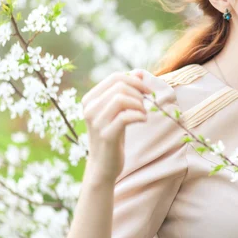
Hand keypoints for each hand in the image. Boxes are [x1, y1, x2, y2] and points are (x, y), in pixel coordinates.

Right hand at [81, 69, 152, 184]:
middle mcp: (89, 108)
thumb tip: (140, 72)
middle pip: (120, 86)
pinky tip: (143, 120)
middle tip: (145, 105)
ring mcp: (96, 122)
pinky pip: (126, 117)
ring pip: (122, 99)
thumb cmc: (113, 134)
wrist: (103, 165)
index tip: (147, 90)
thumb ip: (126, 91)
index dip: (135, 80)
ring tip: (143, 113)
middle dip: (139, 92)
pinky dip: (139, 116)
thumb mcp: (118, 110)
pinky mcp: (106, 135)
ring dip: (139, 104)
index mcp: (90, 99)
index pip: (115, 77)